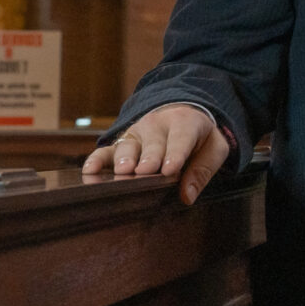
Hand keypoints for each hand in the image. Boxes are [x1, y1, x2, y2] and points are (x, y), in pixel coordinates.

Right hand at [82, 104, 229, 205]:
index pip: (181, 138)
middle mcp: (158, 125)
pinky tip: (90, 170)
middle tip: (144, 171)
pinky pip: (108, 149)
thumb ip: (203, 170)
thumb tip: (187, 196)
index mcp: (186, 122)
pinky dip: (98, 159)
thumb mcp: (214, 148)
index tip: (170, 169)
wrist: (184, 110)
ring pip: (129, 145)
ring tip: (124, 171)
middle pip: (153, 144)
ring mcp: (137, 132)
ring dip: (125, 158)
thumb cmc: (200, 135)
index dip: (176, 153)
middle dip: (149, 157)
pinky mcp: (122, 141)